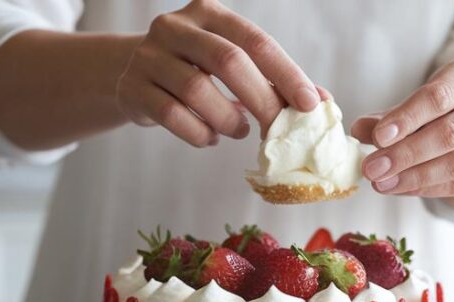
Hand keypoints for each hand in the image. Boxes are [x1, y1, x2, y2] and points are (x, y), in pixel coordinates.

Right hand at [115, 0, 318, 147]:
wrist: (134, 74)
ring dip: (227, 118)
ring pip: (197, 90)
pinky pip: (172, 115)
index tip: (310, 104)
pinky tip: (210, 136)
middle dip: (261, 99)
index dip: (286, 74)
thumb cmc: (197, 70)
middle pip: (228, 61)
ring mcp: (149, 55)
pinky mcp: (132, 87)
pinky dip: (199, 133)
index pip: (256, 41)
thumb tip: (321, 103)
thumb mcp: (233, 65)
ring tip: (238, 129)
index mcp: (209, 12)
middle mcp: (175, 26)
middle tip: (277, 129)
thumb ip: (273, 80)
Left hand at [351, 57, 453, 209]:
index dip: (407, 118)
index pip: (439, 96)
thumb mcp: (417, 106)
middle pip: (448, 133)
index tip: (379, 137)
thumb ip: (389, 118)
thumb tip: (360, 129)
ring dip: (414, 176)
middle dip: (405, 154)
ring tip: (382, 183)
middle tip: (372, 168)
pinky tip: (402, 189)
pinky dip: (428, 189)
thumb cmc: (445, 112)